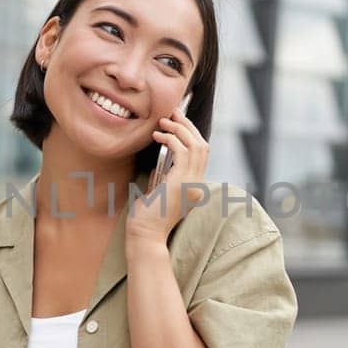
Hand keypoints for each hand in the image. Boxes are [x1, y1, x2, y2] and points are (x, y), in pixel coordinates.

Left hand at [128, 107, 208, 244]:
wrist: (145, 236)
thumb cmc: (146, 218)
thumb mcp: (159, 192)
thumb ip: (164, 176)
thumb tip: (162, 159)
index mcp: (195, 188)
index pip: (201, 154)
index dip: (191, 134)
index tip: (177, 121)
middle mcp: (198, 185)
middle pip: (202, 145)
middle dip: (188, 125)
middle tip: (173, 112)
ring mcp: (193, 184)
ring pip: (196, 145)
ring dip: (180, 128)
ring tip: (164, 120)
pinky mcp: (182, 182)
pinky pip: (183, 151)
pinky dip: (171, 138)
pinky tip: (158, 135)